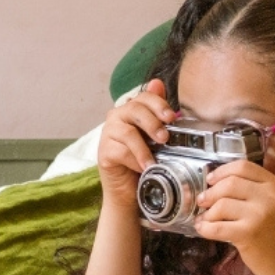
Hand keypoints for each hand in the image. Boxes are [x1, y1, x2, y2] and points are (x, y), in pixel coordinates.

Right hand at [96, 80, 174, 206]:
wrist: (130, 191)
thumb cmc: (144, 160)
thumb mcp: (156, 137)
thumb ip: (157, 113)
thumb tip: (157, 83)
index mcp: (131, 110)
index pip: (144, 97)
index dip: (158, 104)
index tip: (171, 117)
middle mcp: (117, 118)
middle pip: (134, 110)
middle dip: (152, 123)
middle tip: (164, 138)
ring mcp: (108, 134)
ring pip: (127, 132)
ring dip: (144, 147)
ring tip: (155, 159)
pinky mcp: (103, 153)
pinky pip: (120, 152)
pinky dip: (135, 160)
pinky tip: (143, 168)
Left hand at [195, 161, 274, 274]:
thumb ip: (259, 189)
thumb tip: (221, 182)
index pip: (243, 167)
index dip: (222, 171)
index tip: (211, 180)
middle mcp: (270, 196)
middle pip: (229, 183)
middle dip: (210, 192)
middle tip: (202, 201)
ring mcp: (259, 215)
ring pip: (221, 204)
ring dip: (207, 213)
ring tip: (205, 219)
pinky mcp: (248, 234)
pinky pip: (216, 227)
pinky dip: (204, 228)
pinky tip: (203, 229)